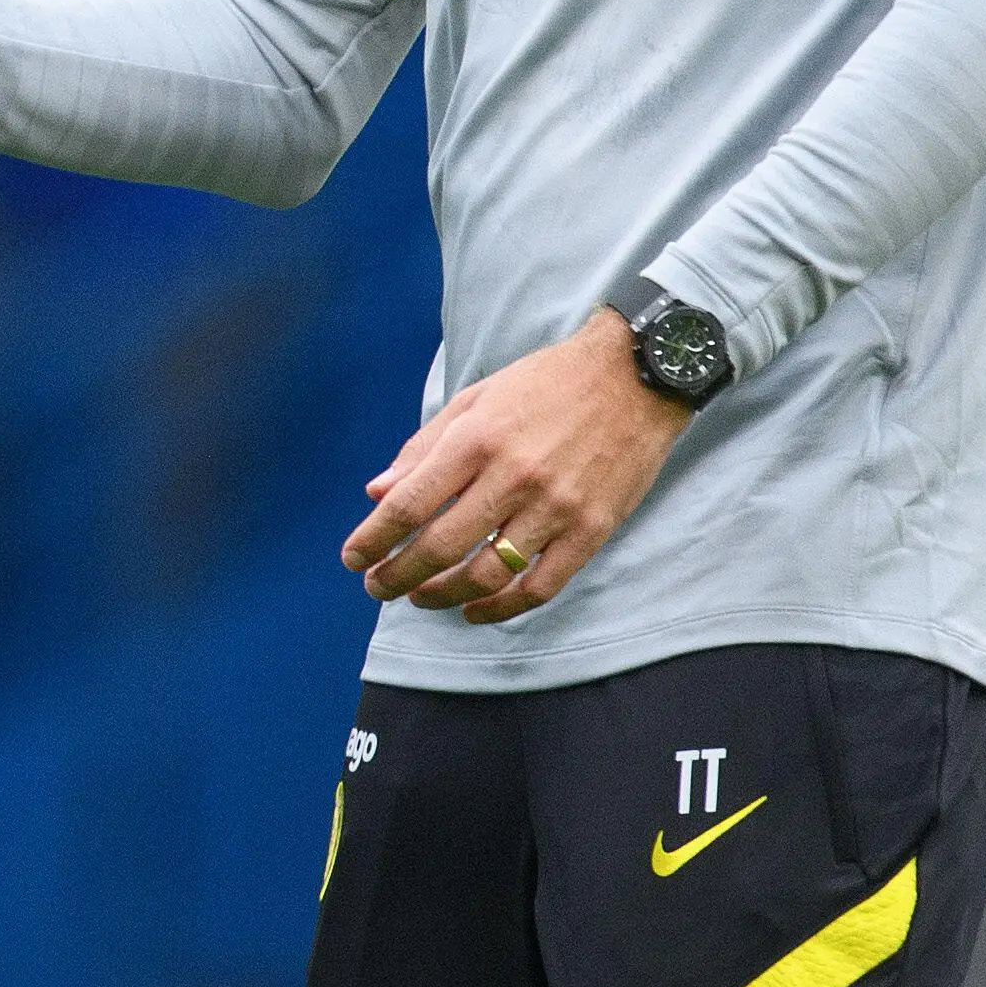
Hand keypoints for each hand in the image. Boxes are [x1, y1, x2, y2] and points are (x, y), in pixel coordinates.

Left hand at [340, 311, 692, 626]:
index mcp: (476, 438)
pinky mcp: (590, 531)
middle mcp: (512, 476)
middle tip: (377, 586)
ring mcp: (554, 508)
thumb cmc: (546, 384)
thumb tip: (378, 492)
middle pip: (440, 545)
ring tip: (419, 597)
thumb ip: (425, 447)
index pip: (410, 503)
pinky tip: (475, 609)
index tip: (353, 558)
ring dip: (442, 594)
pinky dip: (501, 608)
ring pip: (486, 573)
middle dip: (398, 574)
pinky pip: (539, 586)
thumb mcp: (475, 398)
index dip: (374, 538)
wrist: (632, 377)